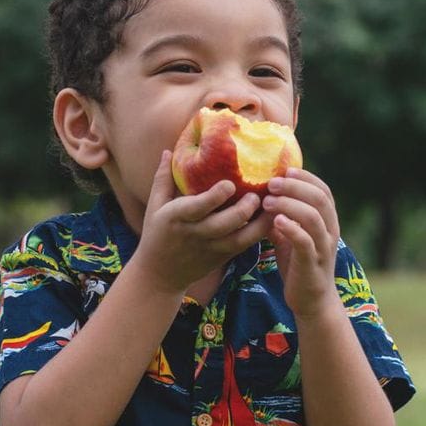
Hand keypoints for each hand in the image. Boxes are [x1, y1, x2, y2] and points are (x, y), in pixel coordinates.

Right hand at [133, 150, 273, 293]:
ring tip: (271, 205)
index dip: (216, 196)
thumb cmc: (156, 234)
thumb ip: (163, 179)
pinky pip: (245, 245)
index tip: (230, 183)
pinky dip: (260, 232)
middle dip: (244, 209)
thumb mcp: (154, 206)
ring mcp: (211, 247)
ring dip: (259, 222)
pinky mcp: (223, 257)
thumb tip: (168, 150)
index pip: (198, 207)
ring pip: (241, 238)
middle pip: (225, 224)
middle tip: (257, 194)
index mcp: (176, 217)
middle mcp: (195, 234)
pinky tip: (271, 217)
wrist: (160, 275)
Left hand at [262, 168, 341, 317]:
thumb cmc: (298, 264)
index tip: (284, 170)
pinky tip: (275, 221)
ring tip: (267, 201)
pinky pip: (306, 242)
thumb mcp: (290, 236)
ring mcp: (323, 247)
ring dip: (289, 204)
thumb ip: (281, 216)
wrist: (311, 301)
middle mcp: (329, 231)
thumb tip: (260, 195)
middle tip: (270, 183)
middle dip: (295, 187)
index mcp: (327, 221)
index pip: (323, 190)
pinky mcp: (313, 263)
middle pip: (319, 198)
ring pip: (313, 217)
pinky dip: (291, 228)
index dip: (306, 177)